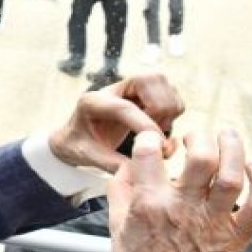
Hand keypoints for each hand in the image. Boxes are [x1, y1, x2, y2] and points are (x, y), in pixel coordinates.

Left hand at [48, 74, 182, 173]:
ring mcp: (130, 87)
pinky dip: (173, 113)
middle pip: (150, 80)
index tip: (157, 145)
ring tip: (153, 133)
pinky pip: (172, 95)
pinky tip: (158, 127)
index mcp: (93, 101)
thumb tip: (137, 170)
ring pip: (164, 84)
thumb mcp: (86, 156)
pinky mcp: (145, 93)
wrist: (77, 136)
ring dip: (168, 112)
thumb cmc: (80, 145)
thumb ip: (110, 163)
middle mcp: (112, 88)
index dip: (145, 125)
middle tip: (151, 135)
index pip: (125, 107)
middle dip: (158, 111)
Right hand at [109, 130, 251, 251]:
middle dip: (200, 137)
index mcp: (148, 204)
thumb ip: (120, 187)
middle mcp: (182, 210)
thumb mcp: (115, 221)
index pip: (149, 152)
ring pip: (232, 176)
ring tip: (227, 136)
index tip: (155, 143)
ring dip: (233, 148)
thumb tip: (130, 163)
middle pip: (201, 158)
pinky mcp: (234, 238)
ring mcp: (211, 224)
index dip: (151, 139)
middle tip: (195, 138)